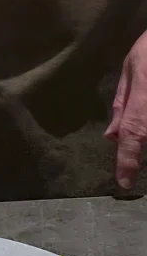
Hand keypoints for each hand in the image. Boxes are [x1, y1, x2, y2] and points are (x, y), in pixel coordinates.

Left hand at [105, 30, 146, 189]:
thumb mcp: (132, 71)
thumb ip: (122, 105)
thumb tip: (112, 136)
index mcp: (142, 107)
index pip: (132, 141)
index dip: (127, 164)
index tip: (124, 184)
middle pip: (145, 137)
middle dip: (138, 148)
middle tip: (128, 159)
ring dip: (143, 129)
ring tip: (139, 106)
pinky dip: (146, 123)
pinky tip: (143, 108)